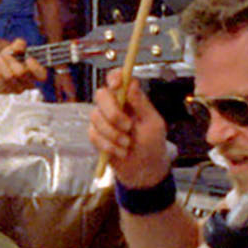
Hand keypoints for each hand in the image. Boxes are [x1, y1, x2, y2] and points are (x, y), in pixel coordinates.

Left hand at [0, 38, 45, 95]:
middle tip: (4, 54)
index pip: (41, 75)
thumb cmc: (8, 57)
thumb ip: (19, 45)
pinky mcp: (0, 91)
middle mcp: (26, 84)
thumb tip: (20, 46)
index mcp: (34, 74)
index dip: (36, 68)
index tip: (28, 58)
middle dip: (11, 60)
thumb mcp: (14, 48)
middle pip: (20, 73)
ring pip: (8, 76)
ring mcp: (14, 90)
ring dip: (0, 63)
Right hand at [90, 71, 169, 188]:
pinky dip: (108, 146)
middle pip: (101, 95)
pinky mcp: (97, 136)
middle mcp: (114, 106)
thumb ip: (141, 104)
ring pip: (95, 116)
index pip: (117, 79)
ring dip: (113, 134)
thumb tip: (132, 84)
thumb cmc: (152, 145)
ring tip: (127, 144)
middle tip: (128, 127)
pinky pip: (93, 135)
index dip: (114, 77)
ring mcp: (103, 121)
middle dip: (113, 113)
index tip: (117, 85)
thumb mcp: (153, 124)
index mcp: (130, 99)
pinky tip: (120, 152)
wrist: (144, 170)